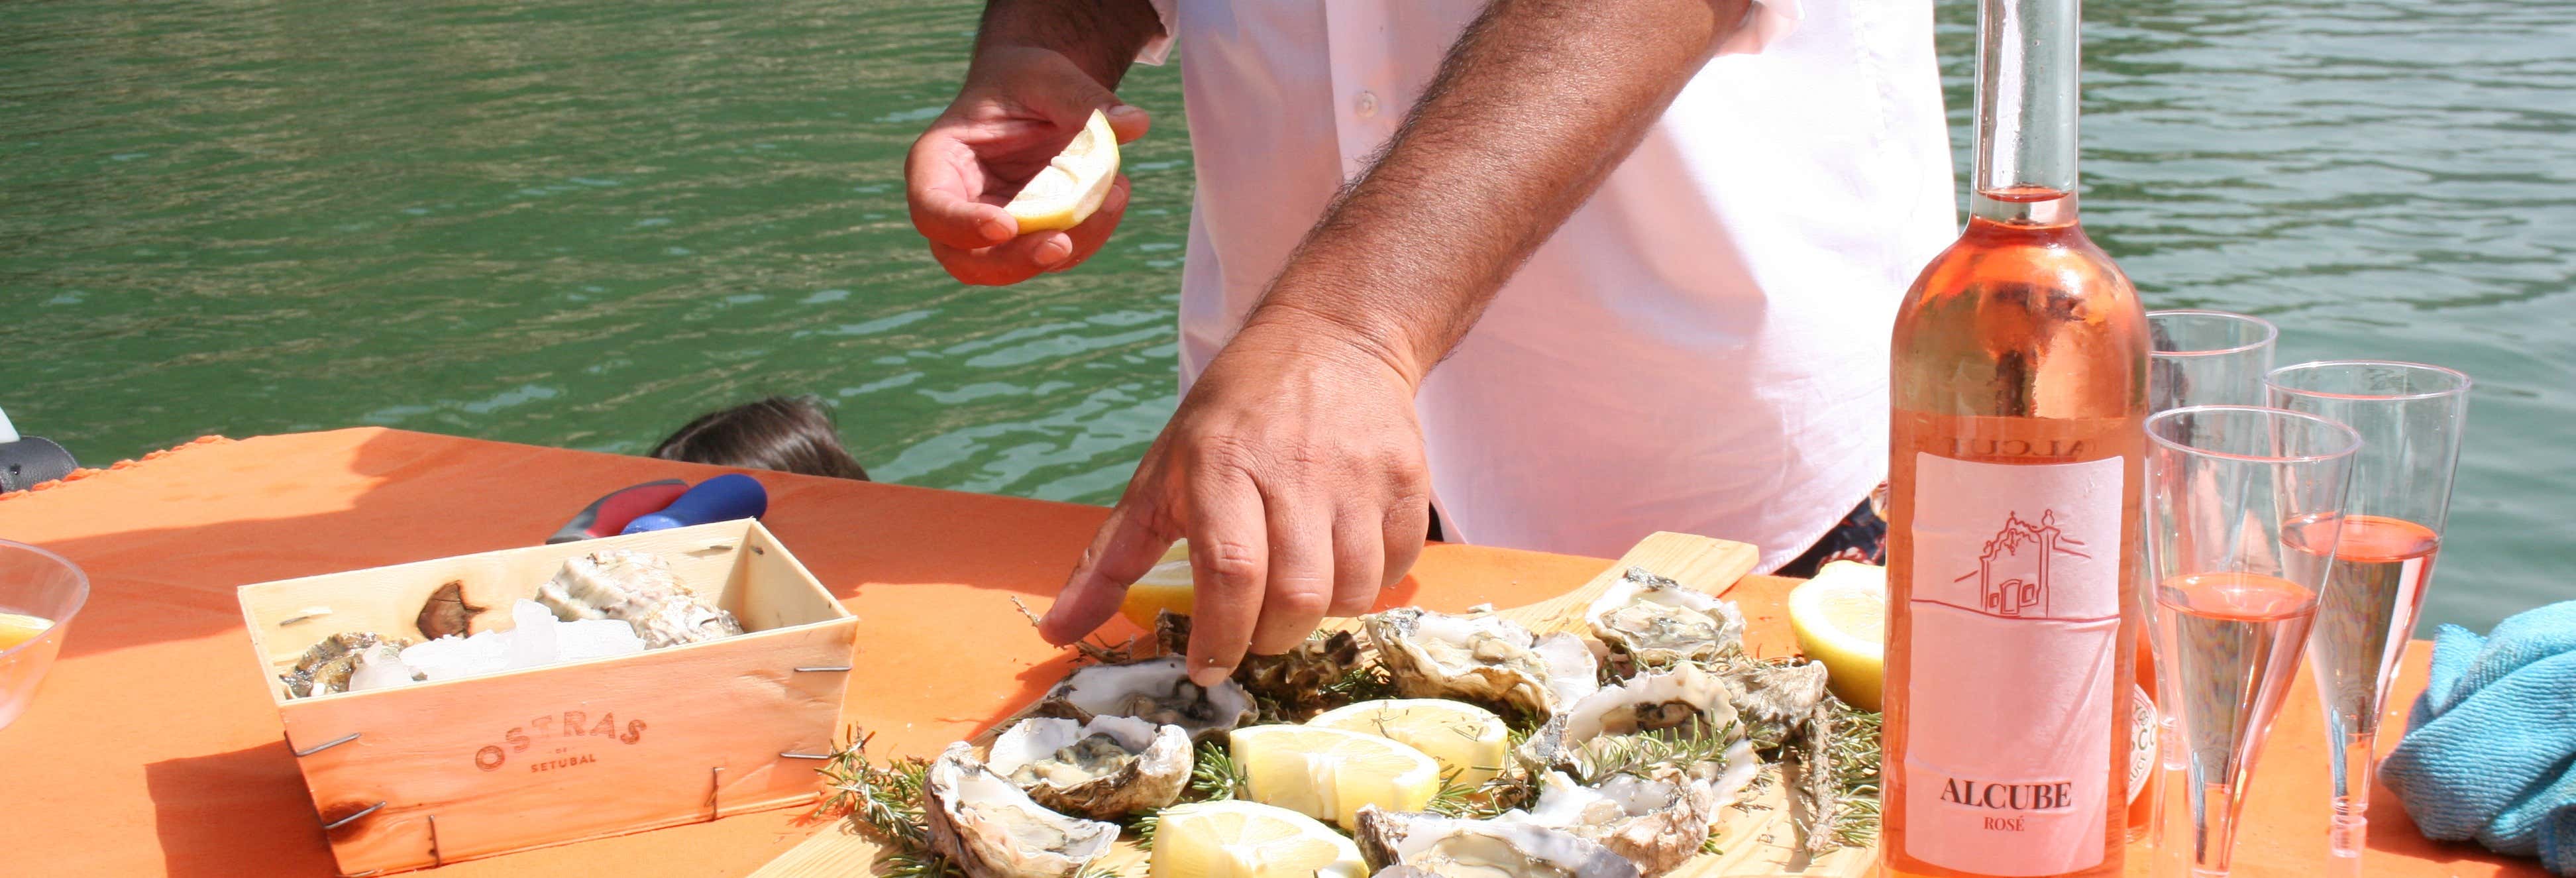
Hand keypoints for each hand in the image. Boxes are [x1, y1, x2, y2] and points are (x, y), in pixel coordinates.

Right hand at [906, 46, 1149, 284]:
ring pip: (1015, 267)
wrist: (1036, 96)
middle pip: (966, 259)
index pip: (931, 207)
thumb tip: (1135, 122)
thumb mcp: (1046, 75)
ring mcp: (990, 231)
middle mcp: (956, 206)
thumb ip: (1081, 98)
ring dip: (1066, 247)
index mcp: (938, 162)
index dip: (960, 225)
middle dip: (1014, 260)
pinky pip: (1054, 256)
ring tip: (1112, 194)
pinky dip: (1087, 236)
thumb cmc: (1025, 80)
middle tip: (1060, 243)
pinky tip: (1113, 196)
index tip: (1004, 225)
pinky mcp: (1027, 240)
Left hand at [1038, 311, 1434, 683]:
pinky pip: (1397, 566)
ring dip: (1322, 614)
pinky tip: (1341, 560)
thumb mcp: (1161, 473)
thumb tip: (1059, 631)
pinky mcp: (1407, 477)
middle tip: (1254, 631)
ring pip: (1353, 590)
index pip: (1230, 572)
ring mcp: (1359, 474)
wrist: (1332, 338)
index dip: (1220, 636)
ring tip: (1297, 591)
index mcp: (1223, 466)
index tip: (1206, 667)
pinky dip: (1370, 583)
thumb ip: (1111, 559)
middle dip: (1271, 638)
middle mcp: (1295, 469)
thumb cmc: (1233, 415)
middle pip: (1296, 595)